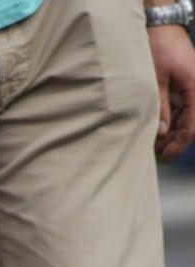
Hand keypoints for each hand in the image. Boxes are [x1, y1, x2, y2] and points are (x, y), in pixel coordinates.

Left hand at [148, 25, 194, 161]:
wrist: (162, 29)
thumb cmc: (158, 50)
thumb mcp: (155, 80)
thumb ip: (160, 106)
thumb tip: (160, 132)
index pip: (192, 125)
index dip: (179, 143)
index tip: (167, 157)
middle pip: (190, 124)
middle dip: (175, 141)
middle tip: (158, 155)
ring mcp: (192, 88)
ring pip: (186, 118)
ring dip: (172, 133)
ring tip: (155, 146)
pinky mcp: (185, 86)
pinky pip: (182, 109)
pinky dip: (171, 120)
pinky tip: (159, 130)